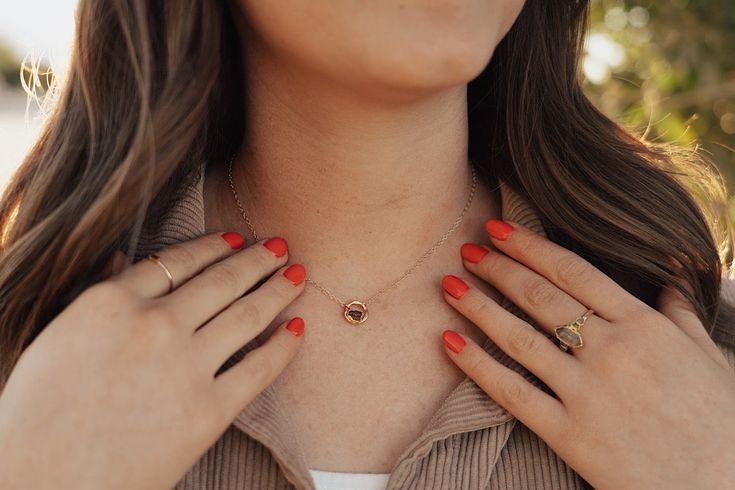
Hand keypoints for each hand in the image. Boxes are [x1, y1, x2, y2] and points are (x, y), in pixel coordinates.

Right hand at [0, 232, 306, 489]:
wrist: (43, 484)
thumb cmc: (36, 416)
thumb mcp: (54, 340)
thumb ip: (97, 297)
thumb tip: (124, 260)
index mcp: (110, 303)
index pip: (178, 260)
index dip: (214, 246)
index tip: (237, 238)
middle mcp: (154, 325)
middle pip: (222, 280)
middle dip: (257, 260)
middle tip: (281, 247)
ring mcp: (185, 367)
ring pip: (248, 314)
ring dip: (279, 290)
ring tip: (297, 276)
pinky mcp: (209, 412)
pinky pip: (260, 368)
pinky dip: (285, 346)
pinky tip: (298, 328)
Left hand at [439, 219, 734, 488]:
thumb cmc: (719, 424)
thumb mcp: (710, 357)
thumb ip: (683, 313)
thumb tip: (672, 275)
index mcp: (646, 326)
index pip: (574, 271)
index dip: (530, 246)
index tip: (498, 229)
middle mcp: (613, 352)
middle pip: (540, 296)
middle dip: (498, 268)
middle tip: (466, 249)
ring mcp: (588, 393)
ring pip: (519, 337)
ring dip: (478, 307)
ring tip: (449, 286)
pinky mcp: (570, 434)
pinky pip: (513, 393)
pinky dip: (477, 366)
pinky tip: (450, 343)